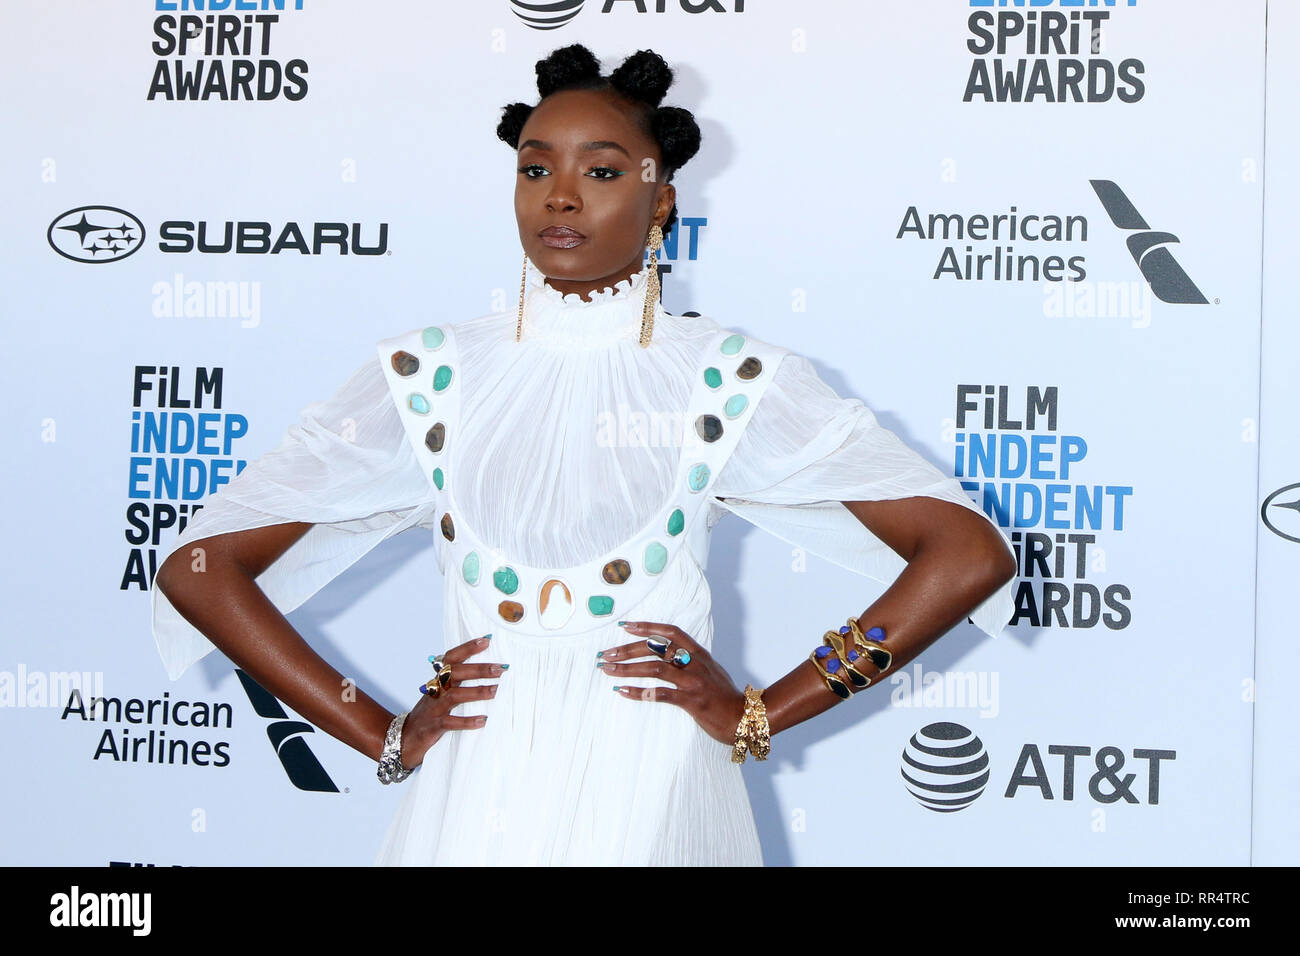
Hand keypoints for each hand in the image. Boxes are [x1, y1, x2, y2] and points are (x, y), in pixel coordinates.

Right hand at [399, 633, 504, 769]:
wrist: (406, 738)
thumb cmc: (431, 713)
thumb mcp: (442, 694)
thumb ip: (459, 683)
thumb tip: (490, 672)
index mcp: (439, 680)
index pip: (451, 658)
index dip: (467, 648)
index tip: (486, 640)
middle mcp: (436, 690)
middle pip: (455, 673)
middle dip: (479, 669)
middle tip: (500, 668)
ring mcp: (434, 708)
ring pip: (454, 696)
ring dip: (476, 692)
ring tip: (496, 690)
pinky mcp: (433, 726)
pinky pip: (450, 722)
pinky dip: (467, 722)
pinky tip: (483, 720)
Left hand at [597, 621, 744, 746]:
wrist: (744, 718)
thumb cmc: (725, 695)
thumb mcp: (710, 670)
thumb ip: (691, 660)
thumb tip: (668, 653)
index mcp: (698, 653)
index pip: (670, 632)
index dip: (647, 626)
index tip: (625, 626)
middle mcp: (695, 663)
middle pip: (656, 648)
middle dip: (628, 649)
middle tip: (606, 654)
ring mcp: (693, 681)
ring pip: (655, 668)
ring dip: (628, 668)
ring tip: (608, 670)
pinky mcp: (691, 701)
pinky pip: (660, 694)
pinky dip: (639, 692)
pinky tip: (623, 692)